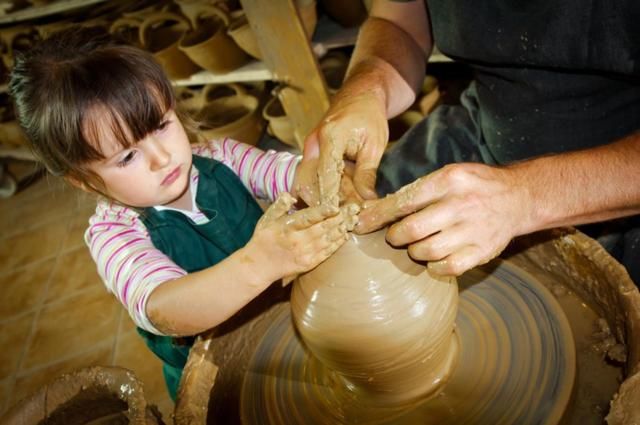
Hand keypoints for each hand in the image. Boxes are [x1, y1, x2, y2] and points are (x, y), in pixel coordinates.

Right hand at [248, 193, 347, 280]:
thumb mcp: (266, 219)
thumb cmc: (264, 238)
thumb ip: (279, 206)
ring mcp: (305, 254)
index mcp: (287, 228)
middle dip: (340, 217)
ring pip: (328, 239)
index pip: (307, 218)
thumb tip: (290, 195)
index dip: (322, 212)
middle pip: (323, 228)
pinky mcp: (309, 263)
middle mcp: (298, 241)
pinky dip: (337, 244)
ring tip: (354, 219)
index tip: (335, 205)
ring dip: (342, 229)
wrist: (260, 266)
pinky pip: (327, 252)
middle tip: (354, 208)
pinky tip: (345, 235)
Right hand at [305, 90, 388, 207]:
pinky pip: (311, 176)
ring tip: (338, 212)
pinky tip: (335, 202)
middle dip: (322, 202)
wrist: (359, 95)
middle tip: (339, 218)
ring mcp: (309, 149)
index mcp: (330, 138)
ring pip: (306, 181)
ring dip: (321, 198)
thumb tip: (367, 200)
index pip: (325, 175)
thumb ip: (367, 174)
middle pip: (308, 182)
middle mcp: (313, 144)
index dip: (331, 198)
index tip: (339, 216)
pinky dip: (322, 190)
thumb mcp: (374, 145)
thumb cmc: (369, 116)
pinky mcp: (310, 154)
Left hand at [355, 163, 529, 275]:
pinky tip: (436, 257)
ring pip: (426, 251)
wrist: (519, 198)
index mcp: (449, 180)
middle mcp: (461, 205)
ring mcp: (473, 230)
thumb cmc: (473, 186)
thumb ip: (417, 190)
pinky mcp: (482, 252)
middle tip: (396, 236)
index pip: (403, 201)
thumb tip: (376, 208)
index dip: (377, 216)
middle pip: (411, 230)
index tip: (360, 224)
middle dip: (395, 237)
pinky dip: (434, 266)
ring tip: (418, 244)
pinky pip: (446, 267)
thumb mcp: (449, 175)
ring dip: (414, 251)